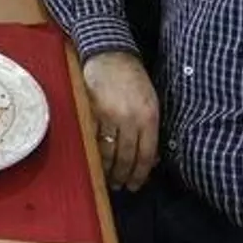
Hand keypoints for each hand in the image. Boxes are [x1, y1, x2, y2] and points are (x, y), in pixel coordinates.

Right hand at [81, 51, 159, 191]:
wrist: (111, 55)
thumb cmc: (133, 80)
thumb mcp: (151, 102)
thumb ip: (150, 129)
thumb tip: (150, 161)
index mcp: (149, 116)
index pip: (146, 154)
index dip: (140, 174)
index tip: (135, 185)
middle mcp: (130, 117)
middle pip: (126, 156)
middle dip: (122, 175)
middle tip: (119, 186)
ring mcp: (109, 114)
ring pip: (107, 150)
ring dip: (106, 168)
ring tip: (106, 178)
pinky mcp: (91, 110)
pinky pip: (92, 138)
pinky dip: (92, 152)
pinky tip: (93, 161)